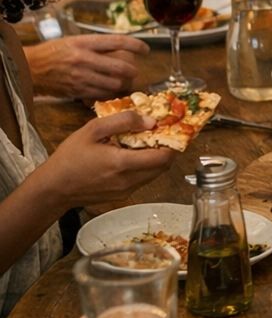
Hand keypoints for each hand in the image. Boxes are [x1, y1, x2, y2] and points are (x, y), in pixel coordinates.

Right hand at [26, 35, 149, 99]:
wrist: (29, 68)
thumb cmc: (52, 52)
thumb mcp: (75, 40)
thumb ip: (96, 45)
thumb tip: (122, 46)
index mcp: (84, 43)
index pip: (117, 42)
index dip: (136, 45)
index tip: (145, 49)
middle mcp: (84, 60)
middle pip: (120, 67)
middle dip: (132, 70)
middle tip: (134, 69)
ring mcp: (81, 77)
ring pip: (114, 84)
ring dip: (123, 82)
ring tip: (123, 80)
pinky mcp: (77, 91)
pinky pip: (102, 94)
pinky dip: (110, 91)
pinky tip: (109, 87)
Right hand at [39, 111, 177, 209]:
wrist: (53, 188)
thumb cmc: (70, 157)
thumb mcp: (93, 130)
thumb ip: (124, 121)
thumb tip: (150, 121)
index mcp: (123, 164)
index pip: (164, 157)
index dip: (173, 143)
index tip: (173, 130)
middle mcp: (129, 181)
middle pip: (164, 167)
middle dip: (167, 150)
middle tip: (161, 135)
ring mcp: (126, 191)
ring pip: (154, 174)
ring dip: (156, 159)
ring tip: (146, 143)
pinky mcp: (122, 196)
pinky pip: (142, 180)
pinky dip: (145, 167)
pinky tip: (132, 156)